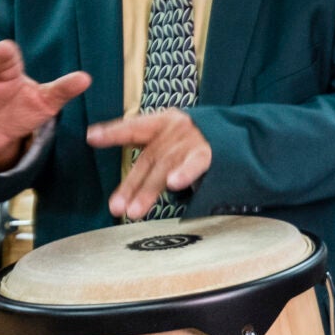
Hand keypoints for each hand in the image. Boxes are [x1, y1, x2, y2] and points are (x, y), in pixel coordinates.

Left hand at [87, 109, 212, 219]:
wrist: (242, 137)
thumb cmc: (201, 144)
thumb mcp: (175, 140)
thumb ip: (154, 154)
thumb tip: (127, 187)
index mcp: (164, 122)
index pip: (134, 127)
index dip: (114, 132)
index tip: (91, 136)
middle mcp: (176, 130)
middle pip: (148, 160)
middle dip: (131, 185)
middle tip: (115, 208)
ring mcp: (193, 141)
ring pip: (165, 168)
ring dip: (148, 191)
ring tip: (133, 212)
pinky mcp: (209, 153)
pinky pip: (195, 165)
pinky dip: (184, 174)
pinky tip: (174, 184)